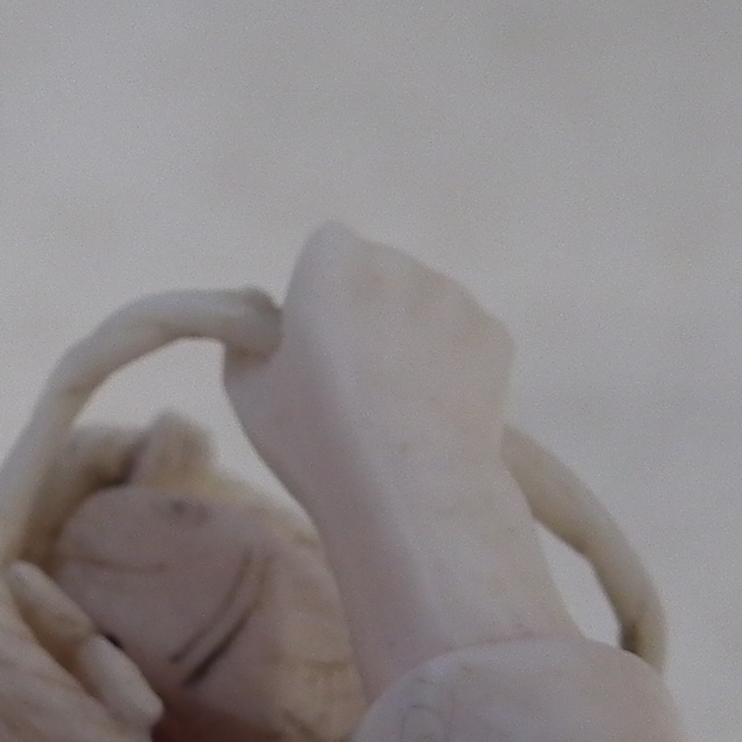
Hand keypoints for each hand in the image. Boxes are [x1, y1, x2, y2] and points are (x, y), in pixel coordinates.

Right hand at [222, 222, 513, 515]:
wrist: (412, 495)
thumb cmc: (318, 442)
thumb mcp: (248, 394)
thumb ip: (247, 341)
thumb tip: (261, 323)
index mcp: (333, 263)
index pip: (327, 246)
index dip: (317, 290)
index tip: (313, 341)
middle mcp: (399, 264)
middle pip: (379, 271)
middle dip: (367, 309)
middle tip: (353, 382)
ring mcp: (455, 297)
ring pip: (423, 305)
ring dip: (409, 336)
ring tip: (394, 408)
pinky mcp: (495, 335)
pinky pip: (461, 338)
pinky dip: (449, 364)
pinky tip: (430, 414)